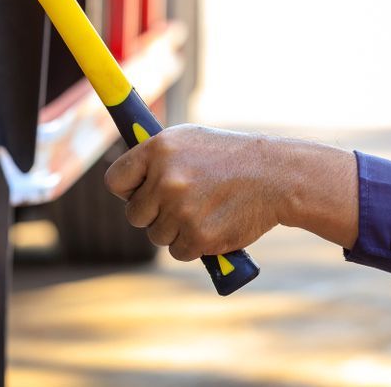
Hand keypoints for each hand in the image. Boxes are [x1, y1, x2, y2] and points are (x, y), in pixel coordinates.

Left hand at [103, 125, 357, 261]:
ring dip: (175, 230)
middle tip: (180, 203)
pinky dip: (192, 245)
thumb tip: (126, 179)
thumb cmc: (229, 157)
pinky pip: (178, 251)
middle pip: (134, 215)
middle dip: (153, 214)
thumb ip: (155, 157)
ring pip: (156, 235)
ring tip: (203, 209)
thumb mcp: (189, 140)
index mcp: (158, 150)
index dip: (126, 190)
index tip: (138, 192)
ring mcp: (181, 210)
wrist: (275, 176)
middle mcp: (165, 179)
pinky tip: (212, 224)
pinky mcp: (198, 236)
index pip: (115, 180)